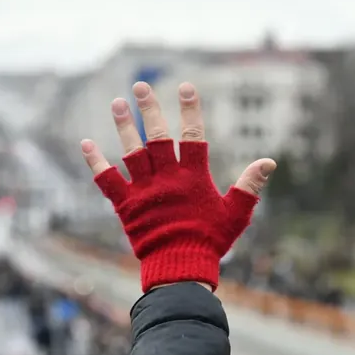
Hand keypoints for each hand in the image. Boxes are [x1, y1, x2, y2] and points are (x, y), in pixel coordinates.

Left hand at [80, 81, 275, 291]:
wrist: (179, 267)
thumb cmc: (210, 242)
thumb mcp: (236, 214)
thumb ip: (249, 186)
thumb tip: (269, 161)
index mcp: (193, 178)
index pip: (193, 136)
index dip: (190, 110)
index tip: (186, 87)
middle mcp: (167, 179)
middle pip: (158, 137)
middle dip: (149, 109)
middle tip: (140, 86)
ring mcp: (144, 191)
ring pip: (132, 152)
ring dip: (123, 127)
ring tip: (116, 103)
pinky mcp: (126, 205)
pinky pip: (107, 180)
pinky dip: (96, 162)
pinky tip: (85, 143)